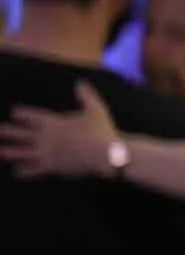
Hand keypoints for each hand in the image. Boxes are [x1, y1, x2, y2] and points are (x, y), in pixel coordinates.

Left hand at [0, 81, 119, 177]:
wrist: (105, 153)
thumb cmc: (102, 130)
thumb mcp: (96, 109)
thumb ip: (86, 95)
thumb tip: (80, 82)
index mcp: (53, 122)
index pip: (31, 116)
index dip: (22, 114)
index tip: (13, 113)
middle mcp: (45, 137)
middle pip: (21, 133)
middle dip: (8, 131)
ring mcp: (46, 152)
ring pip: (22, 152)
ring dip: (9, 152)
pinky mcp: (52, 166)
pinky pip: (33, 169)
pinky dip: (24, 170)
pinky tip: (16, 171)